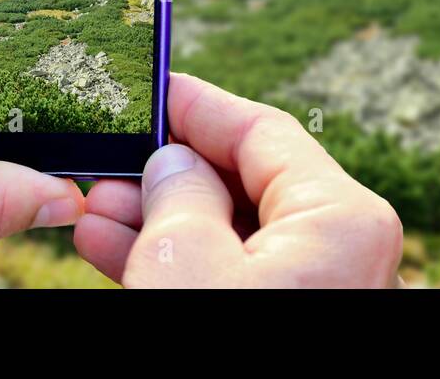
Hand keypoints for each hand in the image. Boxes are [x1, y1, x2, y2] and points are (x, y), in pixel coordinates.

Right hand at [74, 72, 403, 286]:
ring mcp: (320, 288)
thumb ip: (178, 195)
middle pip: (245, 182)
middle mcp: (343, 250)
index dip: (198, 106)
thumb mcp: (186, 264)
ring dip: (160, 221)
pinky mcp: (290, 317)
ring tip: (96, 211)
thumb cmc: (226, 351)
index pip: (263, 131)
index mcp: (342, 217)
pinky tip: (114, 248)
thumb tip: (174, 163)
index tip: (150, 88)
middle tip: (106, 163)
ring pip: (232, 235)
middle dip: (167, 172)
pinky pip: (233, 276)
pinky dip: (178, 263)